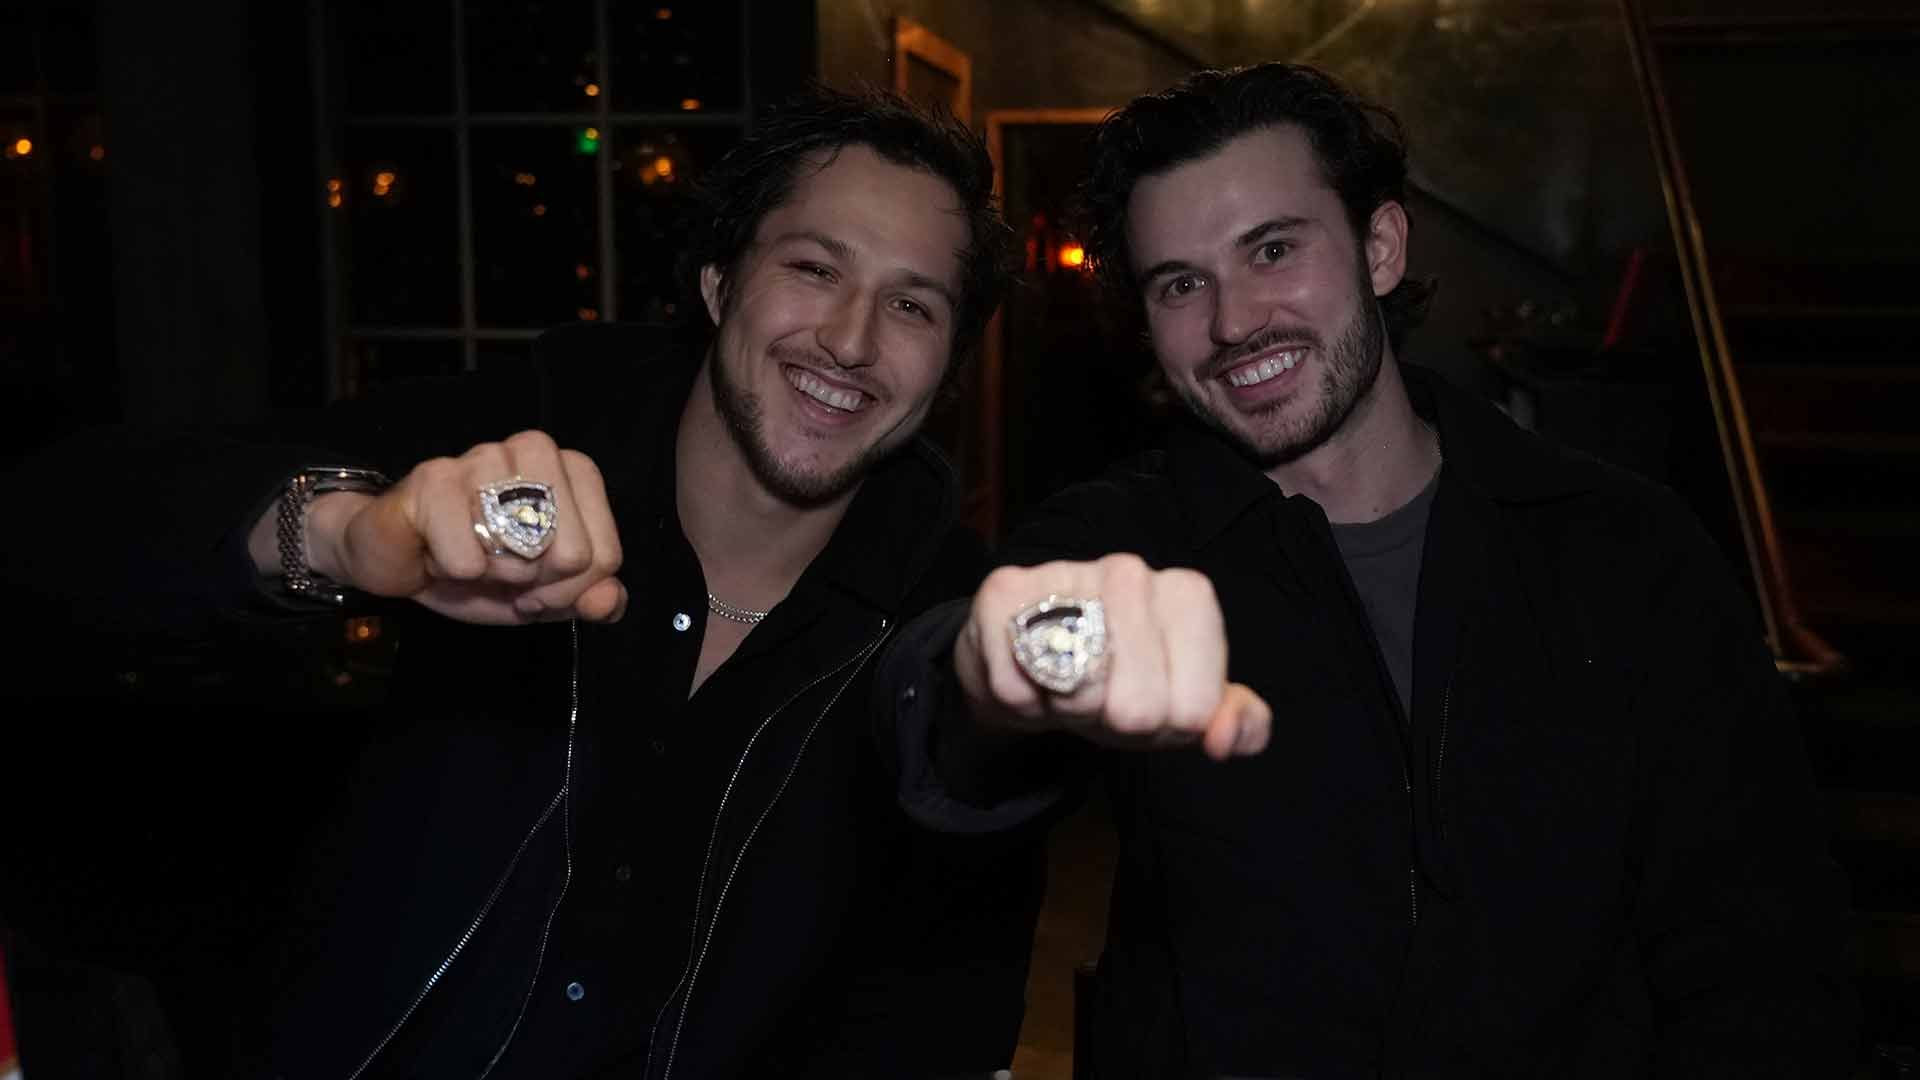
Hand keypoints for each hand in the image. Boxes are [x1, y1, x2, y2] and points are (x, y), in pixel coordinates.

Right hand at [273, 431, 625, 624]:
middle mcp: (535, 451)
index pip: (605, 556)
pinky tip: (438, 553)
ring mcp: (484, 457)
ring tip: (471, 559)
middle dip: (537, 586)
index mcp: (572, 472)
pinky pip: (468, 555)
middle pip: (573, 554)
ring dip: (494, 574)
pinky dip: (455, 570)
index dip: (570, 590)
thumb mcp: (543, 593)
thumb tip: (609, 600)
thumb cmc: (479, 566)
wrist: (398, 560)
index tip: (538, 587)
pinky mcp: (434, 476)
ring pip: (522, 550)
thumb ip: (587, 596)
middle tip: (503, 576)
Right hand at [954, 554, 1269, 759]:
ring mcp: (1063, 573)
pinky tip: (1029, 677)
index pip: (1194, 708)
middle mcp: (1129, 571)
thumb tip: (1225, 737)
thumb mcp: (1187, 704)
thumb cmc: (1121, 680)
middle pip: (1138, 707)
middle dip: (1115, 721)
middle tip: (1102, 698)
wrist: (1032, 660)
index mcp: (1188, 596)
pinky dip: (1021, 703)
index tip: (1152, 701)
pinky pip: (1017, 688)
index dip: (1167, 725)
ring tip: (1067, 685)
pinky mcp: (1003, 592)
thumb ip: (1238, 722)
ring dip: (1068, 710)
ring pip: (1080, 693)